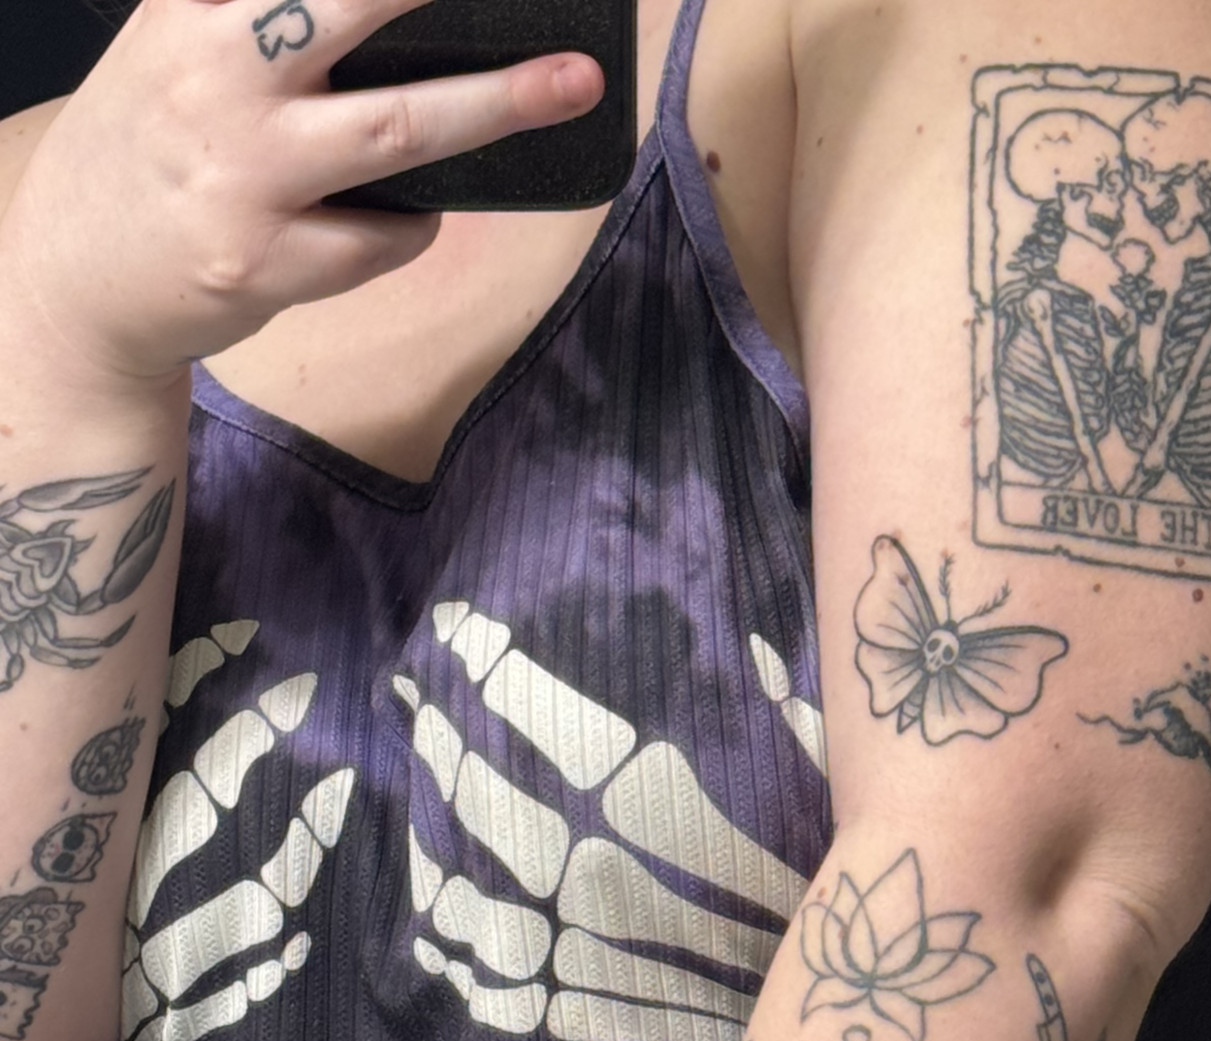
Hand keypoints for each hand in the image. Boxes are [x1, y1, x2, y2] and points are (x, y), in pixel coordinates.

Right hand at [0, 0, 602, 387]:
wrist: (72, 278)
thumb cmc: (150, 152)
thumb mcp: (174, 46)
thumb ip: (254, 11)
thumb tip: (379, 9)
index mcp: (197, 13)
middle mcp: (218, 80)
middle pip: (356, 10)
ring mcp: (245, 177)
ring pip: (397, 132)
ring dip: (496, 106)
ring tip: (571, 85)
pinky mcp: (264, 264)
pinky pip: (380, 240)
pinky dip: (415, 227)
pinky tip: (409, 217)